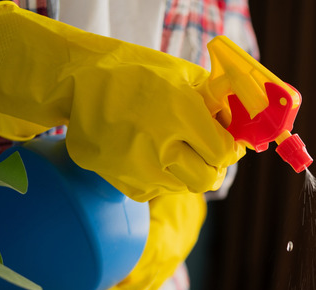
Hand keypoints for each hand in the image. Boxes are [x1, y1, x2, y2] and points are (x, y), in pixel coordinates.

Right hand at [0, 2, 244, 201]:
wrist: (76, 80)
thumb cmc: (136, 73)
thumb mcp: (183, 76)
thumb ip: (215, 103)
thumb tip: (239, 127)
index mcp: (181, 114)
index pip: (223, 153)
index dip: (230, 150)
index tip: (227, 144)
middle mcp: (160, 146)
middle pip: (206, 180)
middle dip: (213, 169)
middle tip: (209, 157)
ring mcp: (137, 167)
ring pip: (180, 186)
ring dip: (183, 172)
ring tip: (169, 146)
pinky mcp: (118, 180)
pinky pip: (152, 190)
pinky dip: (156, 177)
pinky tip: (146, 154)